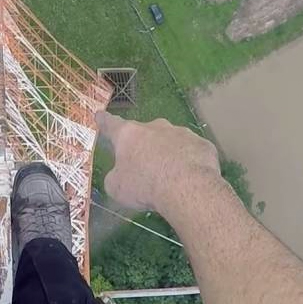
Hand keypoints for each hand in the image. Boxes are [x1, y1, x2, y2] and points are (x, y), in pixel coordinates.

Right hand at [96, 112, 221, 211]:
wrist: (187, 188)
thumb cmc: (144, 185)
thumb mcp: (117, 187)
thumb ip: (116, 176)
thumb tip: (120, 176)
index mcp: (129, 134)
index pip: (111, 124)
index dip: (104, 121)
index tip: (100, 115)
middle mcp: (154, 127)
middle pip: (144, 133)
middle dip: (143, 146)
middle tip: (145, 167)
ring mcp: (181, 133)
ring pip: (170, 141)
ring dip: (168, 153)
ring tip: (171, 176)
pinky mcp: (202, 144)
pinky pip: (192, 152)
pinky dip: (189, 162)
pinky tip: (190, 178)